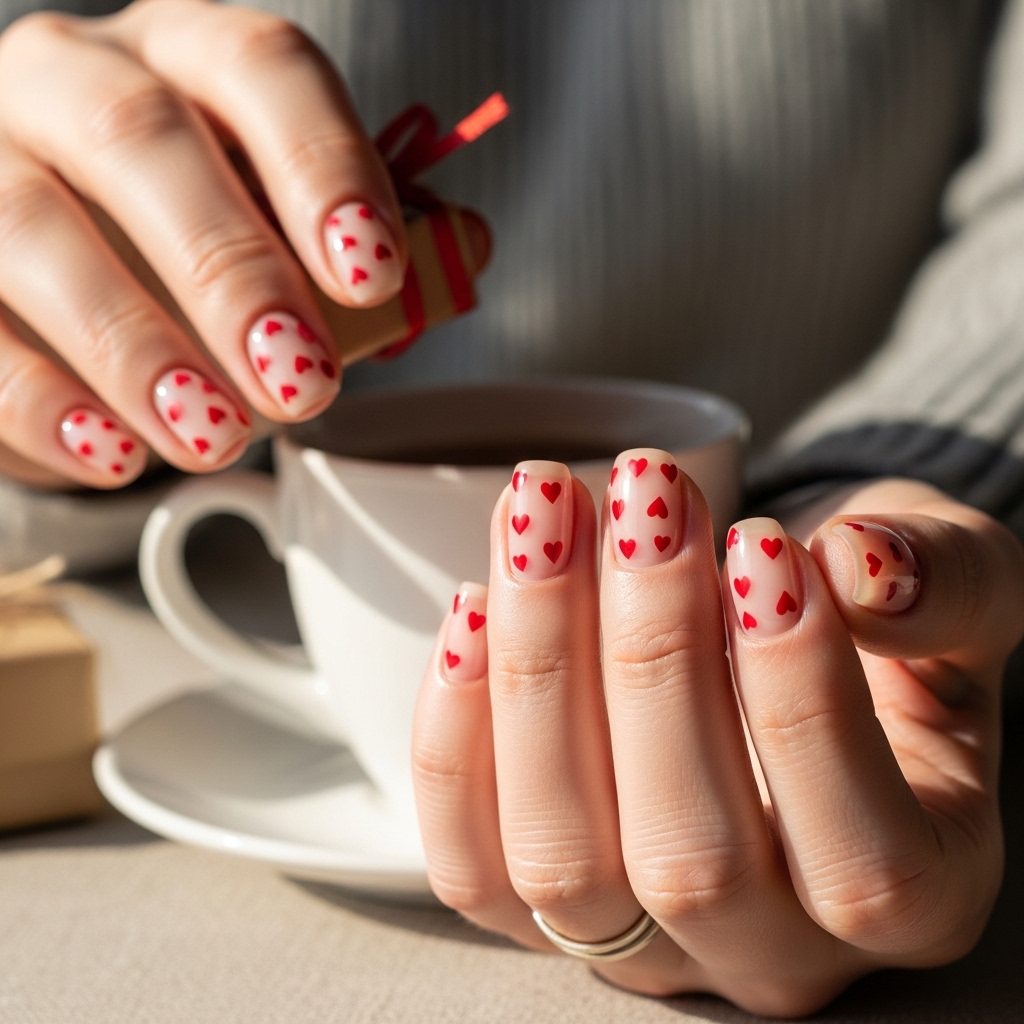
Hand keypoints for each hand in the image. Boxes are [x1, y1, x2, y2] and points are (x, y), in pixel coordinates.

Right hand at [0, 0, 408, 487]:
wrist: (69, 292)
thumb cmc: (196, 254)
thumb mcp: (286, 239)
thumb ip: (368, 244)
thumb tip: (465, 244)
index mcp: (187, 58)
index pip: (260, 68)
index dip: (323, 165)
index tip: (372, 274)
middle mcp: (71, 80)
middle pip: (139, 137)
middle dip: (230, 269)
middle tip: (302, 381)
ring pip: (31, 226)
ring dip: (135, 345)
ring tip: (215, 436)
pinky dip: (41, 401)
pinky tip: (113, 456)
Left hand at [411, 459, 1022, 1015]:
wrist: (778, 630)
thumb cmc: (874, 616)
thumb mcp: (956, 582)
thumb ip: (947, 583)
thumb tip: (860, 569)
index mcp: (917, 898)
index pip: (860, 858)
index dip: (799, 695)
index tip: (763, 541)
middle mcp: (768, 950)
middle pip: (688, 856)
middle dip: (653, 649)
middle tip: (643, 491)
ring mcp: (637, 938)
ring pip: (560, 854)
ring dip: (539, 665)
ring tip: (542, 513)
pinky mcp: (531, 903)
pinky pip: (467, 858)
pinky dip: (454, 735)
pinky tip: (472, 606)